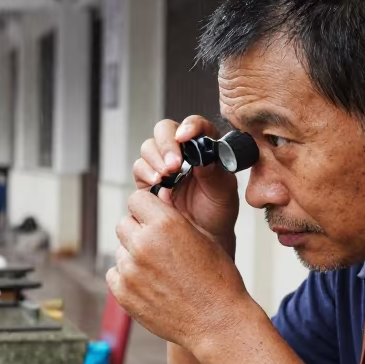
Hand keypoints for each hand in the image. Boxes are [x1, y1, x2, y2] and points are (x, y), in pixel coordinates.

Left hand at [108, 189, 258, 351]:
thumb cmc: (217, 279)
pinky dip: (127, 278)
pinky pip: (115, 274)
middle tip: (156, 246)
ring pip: (120, 251)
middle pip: (123, 224)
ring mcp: (130, 270)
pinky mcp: (123, 293)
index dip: (145, 208)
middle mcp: (143, 244)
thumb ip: (174, 216)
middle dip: (137, 231)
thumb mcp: (203, 237)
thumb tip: (159, 197)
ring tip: (160, 272)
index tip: (152, 217)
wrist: (217, 322)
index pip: (136, 199)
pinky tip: (150, 285)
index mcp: (164, 224)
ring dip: (133, 256)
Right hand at [133, 116, 239, 252]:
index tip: (185, 137)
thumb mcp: (224, 194)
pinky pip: (140, 167)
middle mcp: (182, 151)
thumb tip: (202, 158)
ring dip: (155, 158)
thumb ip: (215, 174)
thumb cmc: (218, 213)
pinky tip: (156, 182)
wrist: (203, 238)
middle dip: (166, 144)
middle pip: (165, 130)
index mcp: (206, 147)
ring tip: (166, 176)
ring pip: (149, 146)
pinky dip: (145, 172)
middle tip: (173, 164)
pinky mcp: (149, 179)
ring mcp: (164, 164)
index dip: (190, 126)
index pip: (197, 126)